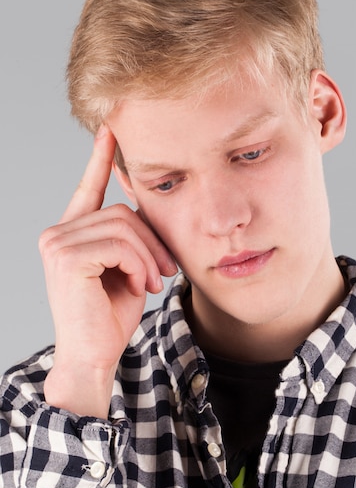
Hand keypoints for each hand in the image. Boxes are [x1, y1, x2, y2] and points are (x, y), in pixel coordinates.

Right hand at [41, 126, 176, 416]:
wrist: (94, 356)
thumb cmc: (110, 317)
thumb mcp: (128, 269)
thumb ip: (130, 239)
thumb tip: (143, 208)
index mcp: (73, 234)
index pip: (89, 188)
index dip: (101, 160)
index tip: (111, 131)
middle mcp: (58, 233)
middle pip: (123, 211)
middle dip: (153, 241)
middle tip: (166, 272)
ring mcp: (57, 242)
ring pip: (125, 226)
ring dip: (148, 256)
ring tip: (152, 282)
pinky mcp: (66, 256)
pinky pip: (120, 243)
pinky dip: (140, 264)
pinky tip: (141, 285)